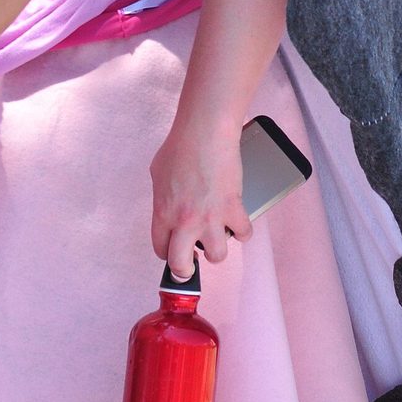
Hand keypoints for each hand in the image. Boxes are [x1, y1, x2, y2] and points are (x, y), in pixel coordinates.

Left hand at [150, 121, 250, 279]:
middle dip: (185, 269)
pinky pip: (243, 234)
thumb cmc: (181, 146)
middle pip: (181, 267)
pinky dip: (242, 230)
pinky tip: (237, 221)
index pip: (161, 251)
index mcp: (163, 213)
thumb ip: (163, 197)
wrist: (205, 132)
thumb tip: (170, 206)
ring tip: (216, 234)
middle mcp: (185, 222)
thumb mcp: (157, 173)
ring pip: (217, 256)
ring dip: (217, 247)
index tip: (173, 251)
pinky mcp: (233, 209)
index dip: (167, 253)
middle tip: (190, 262)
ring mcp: (211, 218)